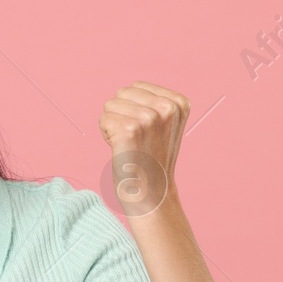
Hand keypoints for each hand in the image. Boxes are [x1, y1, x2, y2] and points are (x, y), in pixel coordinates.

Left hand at [98, 80, 189, 214]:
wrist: (152, 194)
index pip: (137, 87)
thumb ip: (154, 102)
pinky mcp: (129, 130)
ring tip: (130, 145)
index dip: (134, 109)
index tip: (147, 132)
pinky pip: (103, 120)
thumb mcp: (166, 125)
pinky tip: (122, 150)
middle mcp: (166, 108)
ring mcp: (149, 118)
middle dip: (122, 114)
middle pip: (122, 92)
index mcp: (179, 102)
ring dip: (114, 125)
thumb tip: (130, 88)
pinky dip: (106, 135)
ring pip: (110, 105)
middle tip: (136, 140)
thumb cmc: (152, 160)